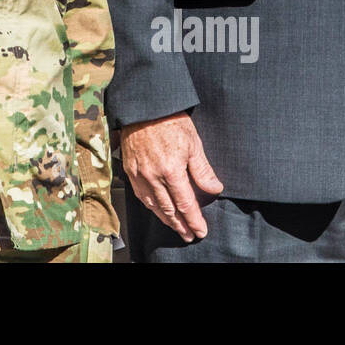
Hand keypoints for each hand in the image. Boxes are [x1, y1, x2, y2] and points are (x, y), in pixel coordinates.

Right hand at [120, 112, 223, 241]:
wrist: (143, 108)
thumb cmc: (169, 121)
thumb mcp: (193, 143)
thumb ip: (203, 170)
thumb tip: (215, 189)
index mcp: (171, 171)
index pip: (185, 204)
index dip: (194, 220)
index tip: (201, 230)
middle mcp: (153, 176)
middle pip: (169, 210)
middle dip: (181, 225)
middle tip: (189, 235)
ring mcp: (139, 174)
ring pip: (153, 205)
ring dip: (166, 220)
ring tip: (176, 227)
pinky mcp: (130, 169)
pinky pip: (140, 195)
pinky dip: (150, 206)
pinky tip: (156, 209)